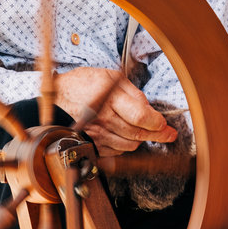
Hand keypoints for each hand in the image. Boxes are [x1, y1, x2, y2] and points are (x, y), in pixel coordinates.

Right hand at [54, 67, 177, 155]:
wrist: (59, 95)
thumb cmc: (86, 83)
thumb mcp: (112, 77)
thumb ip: (134, 93)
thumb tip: (150, 109)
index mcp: (110, 97)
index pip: (141, 116)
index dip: (157, 123)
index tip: (166, 124)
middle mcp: (103, 117)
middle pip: (138, 133)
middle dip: (157, 135)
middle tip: (168, 134)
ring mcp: (97, 133)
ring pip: (129, 145)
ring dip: (141, 139)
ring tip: (145, 131)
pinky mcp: (92, 143)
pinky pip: (117, 151)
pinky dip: (126, 145)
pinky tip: (126, 135)